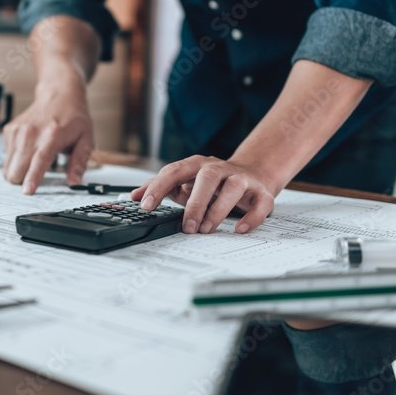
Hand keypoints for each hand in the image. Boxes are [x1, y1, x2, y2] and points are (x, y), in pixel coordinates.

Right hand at [2, 78, 93, 193]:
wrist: (59, 94)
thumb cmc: (73, 117)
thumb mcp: (86, 139)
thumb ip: (79, 162)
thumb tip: (75, 183)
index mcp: (53, 135)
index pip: (39, 159)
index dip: (32, 177)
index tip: (27, 191)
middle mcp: (32, 132)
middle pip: (17, 169)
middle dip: (24, 180)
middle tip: (37, 174)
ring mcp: (18, 130)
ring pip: (9, 167)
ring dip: (19, 170)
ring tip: (35, 158)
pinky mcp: (9, 130)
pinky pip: (7, 157)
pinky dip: (17, 158)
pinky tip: (29, 147)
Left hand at [130, 156, 280, 234]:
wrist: (253, 174)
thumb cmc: (213, 182)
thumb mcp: (185, 181)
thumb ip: (160, 186)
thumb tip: (134, 195)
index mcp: (197, 165)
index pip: (174, 170)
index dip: (158, 187)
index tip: (145, 205)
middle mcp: (219, 168)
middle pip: (207, 178)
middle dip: (195, 204)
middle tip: (186, 227)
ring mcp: (241, 179)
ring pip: (232, 189)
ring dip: (218, 211)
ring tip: (206, 229)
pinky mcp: (261, 193)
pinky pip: (260, 204)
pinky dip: (252, 218)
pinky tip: (240, 229)